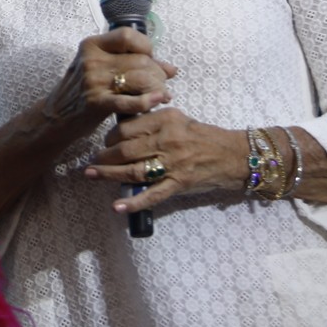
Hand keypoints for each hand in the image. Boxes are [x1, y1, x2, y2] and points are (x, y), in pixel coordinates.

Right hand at [39, 28, 176, 139]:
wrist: (57, 117)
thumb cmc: (83, 90)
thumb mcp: (100, 69)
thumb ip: (133, 64)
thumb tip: (171, 68)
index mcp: (92, 45)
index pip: (127, 35)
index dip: (146, 47)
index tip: (150, 60)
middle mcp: (92, 60)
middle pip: (140, 60)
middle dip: (157, 73)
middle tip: (161, 84)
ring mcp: (93, 81)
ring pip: (140, 78)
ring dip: (157, 87)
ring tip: (161, 95)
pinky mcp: (97, 103)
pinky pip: (130, 101)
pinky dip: (149, 101)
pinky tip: (159, 101)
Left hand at [85, 106, 244, 213]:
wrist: (233, 155)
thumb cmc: (203, 137)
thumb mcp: (178, 120)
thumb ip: (153, 122)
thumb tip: (124, 130)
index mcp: (166, 120)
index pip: (128, 127)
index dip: (111, 137)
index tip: (105, 142)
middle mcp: (168, 140)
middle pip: (126, 149)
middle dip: (104, 156)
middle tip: (92, 161)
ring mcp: (173, 163)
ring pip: (133, 171)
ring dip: (108, 174)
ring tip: (92, 175)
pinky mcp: (179, 184)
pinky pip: (152, 195)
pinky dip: (133, 202)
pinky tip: (117, 206)